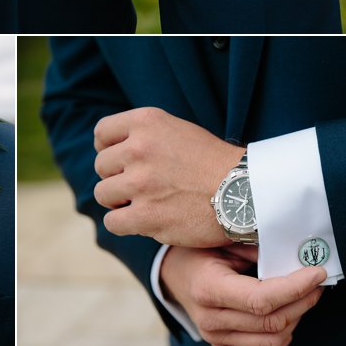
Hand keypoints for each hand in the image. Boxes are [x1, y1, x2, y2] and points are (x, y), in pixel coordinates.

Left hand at [93, 107, 242, 244]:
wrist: (244, 191)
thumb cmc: (213, 161)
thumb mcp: (177, 129)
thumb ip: (144, 135)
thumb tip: (110, 150)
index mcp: (147, 121)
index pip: (102, 133)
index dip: (107, 148)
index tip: (119, 160)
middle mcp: (139, 148)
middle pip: (101, 166)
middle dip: (116, 177)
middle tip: (139, 186)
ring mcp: (140, 182)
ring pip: (103, 195)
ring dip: (118, 202)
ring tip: (142, 203)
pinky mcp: (145, 216)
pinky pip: (112, 222)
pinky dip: (124, 224)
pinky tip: (142, 221)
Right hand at [160, 246, 325, 345]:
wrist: (173, 274)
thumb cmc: (198, 250)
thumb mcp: (220, 239)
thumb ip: (253, 246)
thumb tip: (291, 251)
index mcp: (208, 288)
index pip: (261, 298)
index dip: (294, 287)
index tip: (317, 272)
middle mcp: (211, 320)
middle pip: (271, 321)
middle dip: (303, 300)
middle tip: (317, 281)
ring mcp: (217, 338)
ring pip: (272, 342)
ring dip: (297, 319)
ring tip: (305, 296)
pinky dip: (283, 337)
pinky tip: (289, 315)